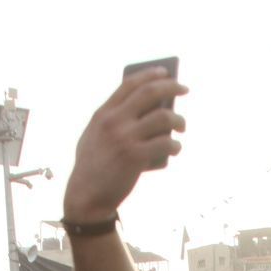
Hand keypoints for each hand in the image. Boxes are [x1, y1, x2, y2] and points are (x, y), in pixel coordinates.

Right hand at [64, 69, 187, 221]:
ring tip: (182, 127)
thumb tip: (149, 111)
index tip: (165, 73)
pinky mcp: (135, 158)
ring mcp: (125, 138)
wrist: (86, 197)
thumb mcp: (94, 136)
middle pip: (150, 93)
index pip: (130, 84)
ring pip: (163, 118)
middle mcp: (114, 121)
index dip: (150, 75)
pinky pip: (165, 143)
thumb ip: (113, 121)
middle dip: (171, 87)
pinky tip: (176, 147)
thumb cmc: (93, 168)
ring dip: (178, 120)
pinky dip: (175, 144)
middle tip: (184, 90)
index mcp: (103, 113)